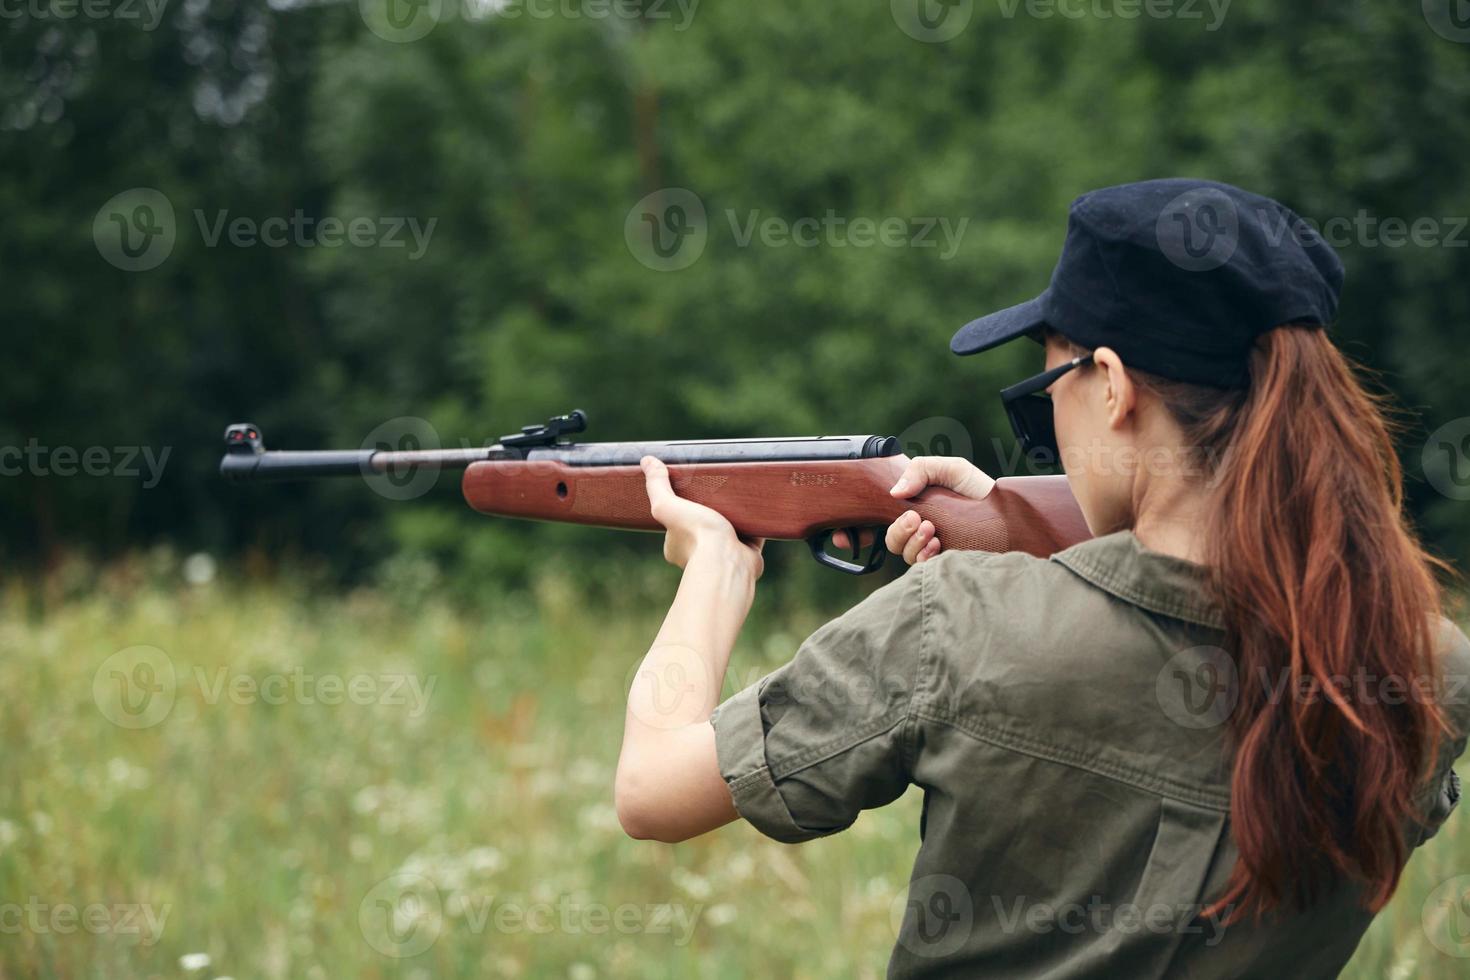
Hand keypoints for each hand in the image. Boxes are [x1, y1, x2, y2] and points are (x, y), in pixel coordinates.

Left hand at [641, 457, 764, 574]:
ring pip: (727, 532)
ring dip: (732, 519)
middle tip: (717, 492)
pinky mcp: (746, 555)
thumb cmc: (696, 536)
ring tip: (737, 498)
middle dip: (710, 513)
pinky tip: (757, 511)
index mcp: (677, 546)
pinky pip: (750, 537)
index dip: (682, 508)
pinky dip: (753, 526)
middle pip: (703, 527)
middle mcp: (698, 554)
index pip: (677, 524)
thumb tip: (646, 460)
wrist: (728, 561)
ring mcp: (723, 556)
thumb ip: (657, 486)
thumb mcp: (669, 505)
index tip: (690, 492)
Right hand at [884, 456, 994, 564]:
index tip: (910, 514)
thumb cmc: (980, 489)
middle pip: (895, 544)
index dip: (895, 525)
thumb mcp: (951, 469)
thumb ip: (921, 470)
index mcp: (921, 512)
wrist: (1007, 511)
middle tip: (918, 520)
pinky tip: (938, 545)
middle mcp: (925, 534)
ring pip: (908, 557)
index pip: (894, 526)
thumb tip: (895, 492)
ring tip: (932, 531)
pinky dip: (925, 557)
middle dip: (900, 533)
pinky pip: (925, 569)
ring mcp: (936, 551)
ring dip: (914, 545)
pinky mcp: (948, 563)